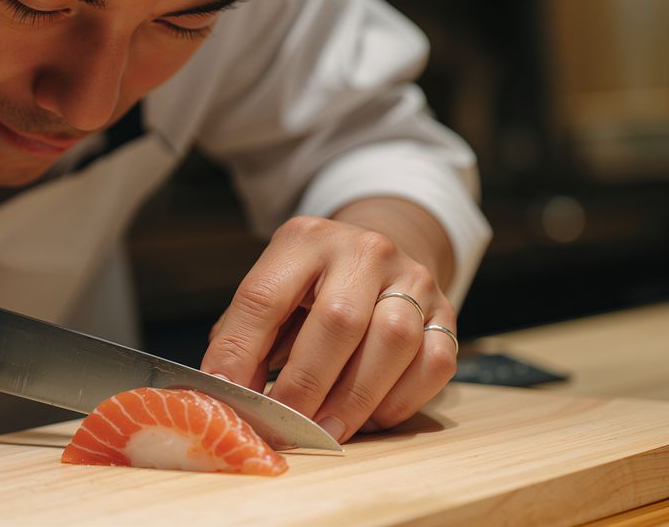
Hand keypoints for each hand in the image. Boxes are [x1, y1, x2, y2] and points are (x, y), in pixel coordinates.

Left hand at [200, 204, 457, 443]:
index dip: (240, 352)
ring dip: (354, 398)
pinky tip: (370, 417)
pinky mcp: (447, 311)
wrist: (378, 257)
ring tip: (325, 431)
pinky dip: (399, 399)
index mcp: (305, 240)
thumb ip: (244, 337)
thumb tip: (225, 393)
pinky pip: (433, 361)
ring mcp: (411, 278)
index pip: (264, 297)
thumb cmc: (311, 289)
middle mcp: (363, 250)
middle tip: (285, 425)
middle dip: (306, 384)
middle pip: (338, 320)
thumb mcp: (272, 294)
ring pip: (392, 340)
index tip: (229, 397)